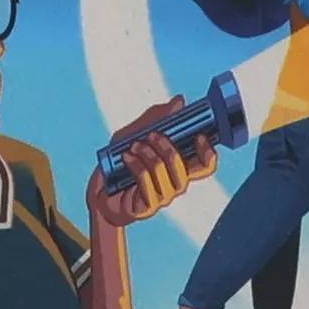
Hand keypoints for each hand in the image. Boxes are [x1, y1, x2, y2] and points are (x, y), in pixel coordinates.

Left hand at [86, 97, 218, 227]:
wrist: (99, 191)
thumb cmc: (120, 163)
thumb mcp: (134, 134)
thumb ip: (157, 118)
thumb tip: (180, 101)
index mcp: (179, 167)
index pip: (206, 166)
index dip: (209, 152)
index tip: (199, 135)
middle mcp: (175, 184)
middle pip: (188, 168)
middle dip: (168, 146)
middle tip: (151, 134)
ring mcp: (163, 197)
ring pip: (164, 171)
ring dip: (147, 154)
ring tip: (133, 146)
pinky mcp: (147, 207)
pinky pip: (146, 181)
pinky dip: (135, 164)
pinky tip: (125, 157)